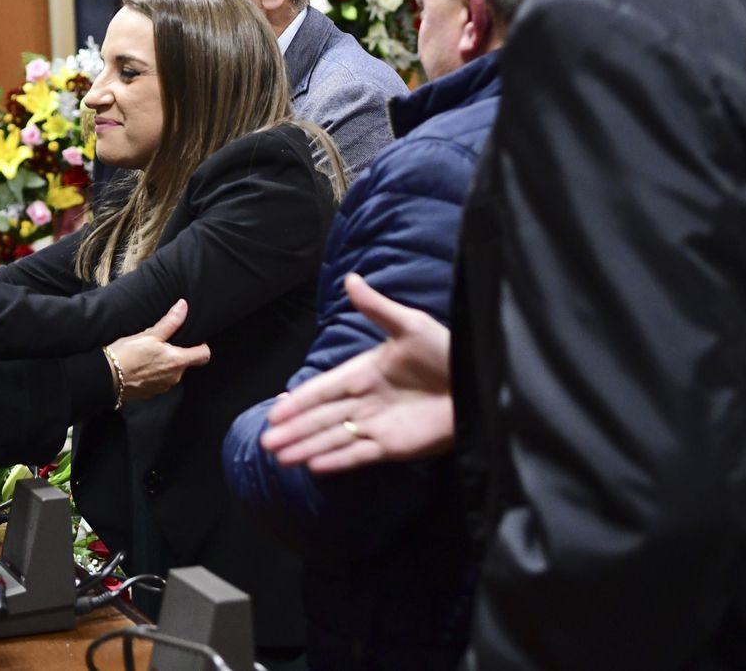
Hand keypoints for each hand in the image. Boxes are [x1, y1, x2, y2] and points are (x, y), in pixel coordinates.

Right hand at [106, 299, 210, 402]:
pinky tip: (143, 365)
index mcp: (177, 361)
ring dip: (166, 363)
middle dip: (179, 353)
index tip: (193, 339)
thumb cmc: (128, 354)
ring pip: (173, 372)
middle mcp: (174, 377)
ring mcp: (163, 387)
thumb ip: (170, 322)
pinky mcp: (152, 393)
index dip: (202, 345)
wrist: (106, 378)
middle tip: (164, 342)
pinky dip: (156, 372)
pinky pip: (161, 381)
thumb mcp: (149, 334)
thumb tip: (183, 306)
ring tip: (150, 353)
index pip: (204, 355)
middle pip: (186, 363)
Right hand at [260, 273, 453, 472]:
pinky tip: (314, 466)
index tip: (274, 412)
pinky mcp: (395, 446)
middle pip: (322, 417)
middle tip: (265, 442)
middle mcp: (365, 401)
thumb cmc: (447, 351)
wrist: (480, 384)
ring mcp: (378, 425)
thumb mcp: (411, 325)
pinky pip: (359, 454)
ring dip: (307, 447)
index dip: (299, 401)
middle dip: (294, 430)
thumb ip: (377, 308)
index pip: (323, 388)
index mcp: (365, 371)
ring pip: (334, 437)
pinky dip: (337, 460)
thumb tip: (350, 278)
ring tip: (280, 458)